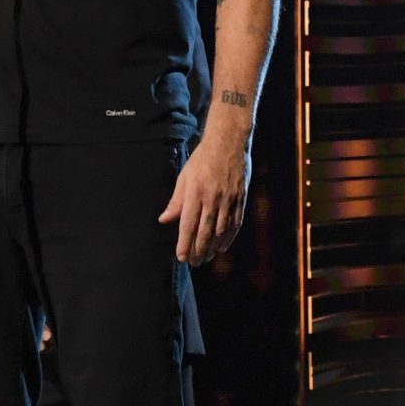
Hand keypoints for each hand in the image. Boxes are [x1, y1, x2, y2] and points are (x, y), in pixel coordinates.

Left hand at [159, 133, 250, 263]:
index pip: (188, 224)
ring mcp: (228, 199)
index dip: (184, 243)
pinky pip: (235, 223)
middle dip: (198, 250)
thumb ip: (176, 201)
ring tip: (205, 258)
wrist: (228, 142)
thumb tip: (164, 219)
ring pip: (220, 231)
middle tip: (193, 263)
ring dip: (212, 248)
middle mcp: (212, 198)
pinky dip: (228, 238)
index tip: (181, 257)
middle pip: (205, 232)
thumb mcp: (184, 177)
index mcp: (195, 193)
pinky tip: (222, 247)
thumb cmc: (202, 159)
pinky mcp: (240, 198)